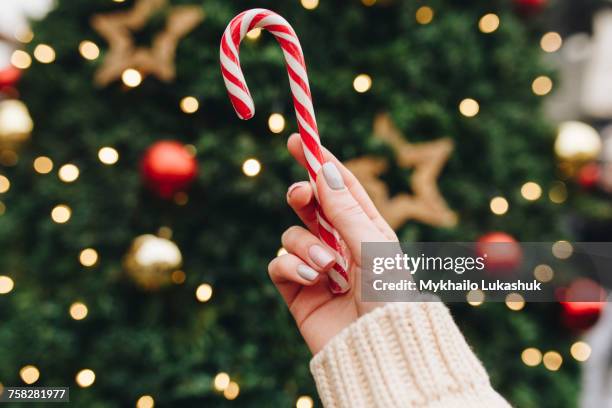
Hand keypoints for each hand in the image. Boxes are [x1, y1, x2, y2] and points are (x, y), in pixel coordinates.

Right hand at [268, 133, 397, 353]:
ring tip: (328, 268)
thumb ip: (343, 209)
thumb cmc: (389, 295)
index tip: (299, 139)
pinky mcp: (298, 291)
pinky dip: (292, 267)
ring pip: (292, 236)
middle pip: (311, 207)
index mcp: (366, 230)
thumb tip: (323, 170)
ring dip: (306, 246)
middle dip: (303, 198)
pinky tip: (314, 281)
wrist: (381, 349)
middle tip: (301, 196)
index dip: (320, 162)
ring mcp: (318, 268)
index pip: (340, 188)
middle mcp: (340, 245)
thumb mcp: (371, 245)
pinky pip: (279, 264)